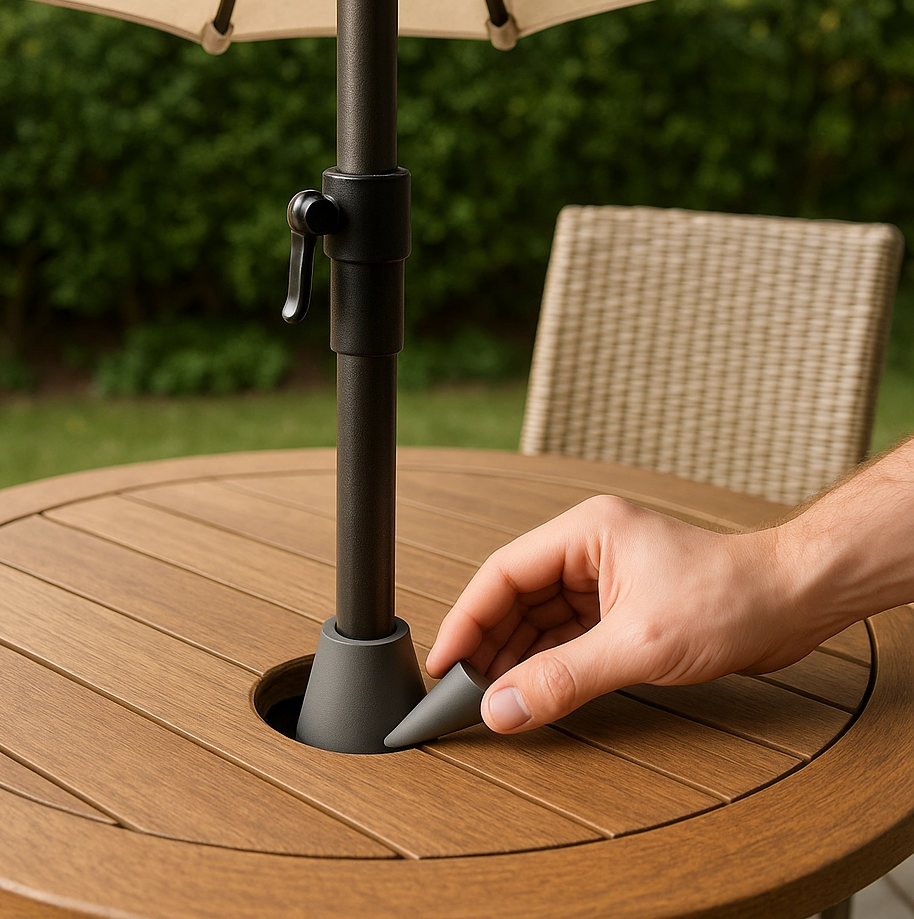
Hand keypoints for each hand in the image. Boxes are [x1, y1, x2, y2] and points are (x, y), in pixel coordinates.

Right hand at [425, 495, 826, 734]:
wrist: (796, 601)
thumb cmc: (731, 598)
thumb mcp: (639, 644)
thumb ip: (565, 677)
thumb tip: (504, 707)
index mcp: (584, 532)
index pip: (503, 573)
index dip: (467, 618)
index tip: (442, 662)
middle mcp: (588, 548)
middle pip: (516, 597)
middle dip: (490, 644)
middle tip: (465, 692)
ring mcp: (604, 576)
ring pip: (540, 618)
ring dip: (518, 657)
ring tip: (493, 698)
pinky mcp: (621, 604)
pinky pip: (568, 633)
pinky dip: (549, 662)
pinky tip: (533, 689)